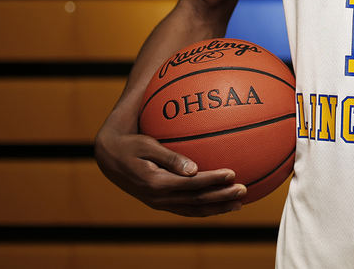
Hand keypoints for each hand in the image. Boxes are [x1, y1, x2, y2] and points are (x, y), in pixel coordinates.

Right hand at [95, 126, 245, 216]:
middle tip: (243, 190)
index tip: (233, 173)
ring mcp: (160, 203)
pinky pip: (187, 209)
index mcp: (157, 183)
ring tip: (239, 203)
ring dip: (217, 207)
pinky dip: (205, 208)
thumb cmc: (131, 144)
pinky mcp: (161, 203)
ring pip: (193, 209)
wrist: (110, 159)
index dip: (213, 180)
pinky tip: (220, 203)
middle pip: (196, 200)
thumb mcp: (146, 145)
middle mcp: (159, 198)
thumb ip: (169, 157)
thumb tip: (194, 168)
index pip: (191, 184)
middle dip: (222, 197)